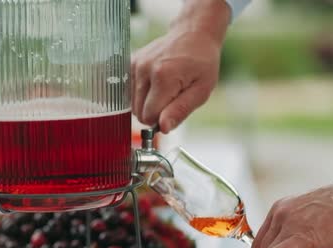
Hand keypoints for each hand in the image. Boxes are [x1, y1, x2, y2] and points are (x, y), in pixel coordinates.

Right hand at [131, 0, 229, 133]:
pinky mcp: (131, 63)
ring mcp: (135, 64)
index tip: (174, 109)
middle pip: (139, 112)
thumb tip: (162, 128)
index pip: (150, 117)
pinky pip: (130, 92)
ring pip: (132, 104)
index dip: (162, 120)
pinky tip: (155, 83)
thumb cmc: (201, 63)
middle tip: (172, 97)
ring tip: (165, 89)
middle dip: (155, 112)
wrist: (193, 34)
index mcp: (163, 77)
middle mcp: (144, 69)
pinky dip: (142, 93)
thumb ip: (180, 111)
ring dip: (148, 103)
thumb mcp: (201, 91)